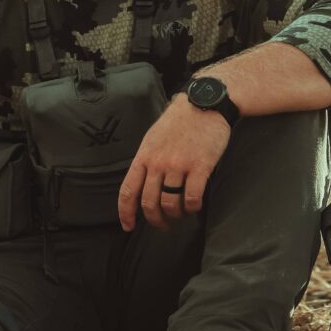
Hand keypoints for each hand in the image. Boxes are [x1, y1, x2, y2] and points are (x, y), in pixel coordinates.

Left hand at [118, 95, 231, 231]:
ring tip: (182, 214)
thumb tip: (141, 185)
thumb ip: (147, 162)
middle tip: (163, 225)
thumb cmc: (179, 122)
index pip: (127, 191)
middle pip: (149, 203)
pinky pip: (192, 198)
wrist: (203, 104)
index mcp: (144, 157)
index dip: (126, 213)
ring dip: (176, 215)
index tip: (128, 226)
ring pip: (170, 204)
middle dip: (155, 220)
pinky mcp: (200, 166)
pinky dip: (193, 208)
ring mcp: (178, 165)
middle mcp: (158, 163)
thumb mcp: (153, 139)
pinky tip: (195, 206)